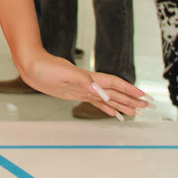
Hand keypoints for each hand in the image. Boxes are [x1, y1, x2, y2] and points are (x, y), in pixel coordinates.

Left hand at [18, 52, 149, 117]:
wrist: (31, 65)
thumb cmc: (46, 68)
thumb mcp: (64, 75)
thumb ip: (82, 81)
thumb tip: (99, 91)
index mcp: (89, 78)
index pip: (114, 84)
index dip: (129, 90)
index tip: (142, 96)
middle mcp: (89, 84)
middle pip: (115, 92)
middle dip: (131, 99)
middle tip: (146, 107)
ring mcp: (83, 89)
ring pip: (107, 98)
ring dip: (121, 104)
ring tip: (134, 112)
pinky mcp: (75, 93)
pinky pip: (95, 102)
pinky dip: (105, 107)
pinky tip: (111, 112)